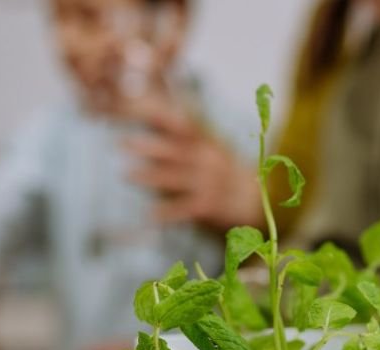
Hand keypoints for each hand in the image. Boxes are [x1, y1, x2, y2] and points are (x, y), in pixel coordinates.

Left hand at [123, 99, 262, 230]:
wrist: (260, 197)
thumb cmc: (223, 168)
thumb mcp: (209, 142)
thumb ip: (184, 129)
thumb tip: (158, 104)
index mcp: (204, 139)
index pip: (177, 122)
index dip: (154, 114)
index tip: (130, 108)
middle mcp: (206, 157)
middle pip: (174, 149)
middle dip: (147, 146)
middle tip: (119, 143)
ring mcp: (208, 181)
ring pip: (175, 177)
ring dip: (149, 176)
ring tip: (125, 175)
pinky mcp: (210, 205)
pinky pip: (185, 208)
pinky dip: (167, 213)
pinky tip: (149, 216)